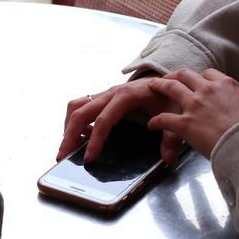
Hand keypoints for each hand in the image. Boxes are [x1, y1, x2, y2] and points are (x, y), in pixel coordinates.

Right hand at [58, 76, 181, 163]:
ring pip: (76, 107)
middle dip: (69, 136)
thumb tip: (167, 160)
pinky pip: (81, 106)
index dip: (94, 140)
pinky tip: (80, 137)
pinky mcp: (103, 98)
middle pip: (81, 112)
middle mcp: (111, 93)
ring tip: (68, 148)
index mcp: (126, 96)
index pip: (104, 120)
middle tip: (63, 157)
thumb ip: (172, 138)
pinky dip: (75, 121)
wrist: (168, 78)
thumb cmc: (169, 95)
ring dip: (68, 126)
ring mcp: (105, 95)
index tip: (88, 158)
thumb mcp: (175, 114)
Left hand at [146, 69, 238, 159]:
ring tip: (152, 86)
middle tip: (167, 78)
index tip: (196, 82)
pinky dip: (156, 121)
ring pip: (170, 88)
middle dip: (174, 75)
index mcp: (226, 84)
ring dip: (159, 86)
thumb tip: (234, 111)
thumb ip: (236, 104)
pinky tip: (152, 125)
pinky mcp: (184, 123)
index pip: (208, 74)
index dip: (199, 78)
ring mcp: (194, 105)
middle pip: (185, 74)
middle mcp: (208, 90)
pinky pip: (164, 118)